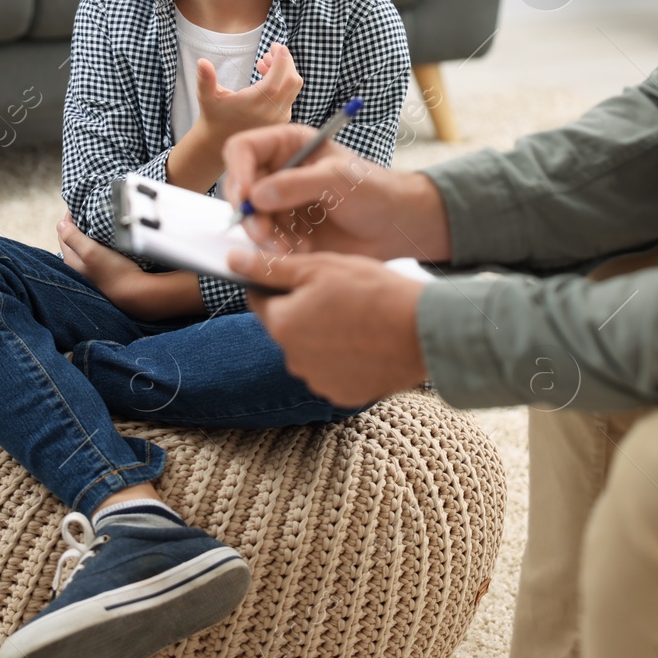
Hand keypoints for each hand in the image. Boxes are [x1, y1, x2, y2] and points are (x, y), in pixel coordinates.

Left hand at [57, 212, 143, 306]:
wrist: (134, 291)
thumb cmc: (113, 271)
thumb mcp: (90, 251)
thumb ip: (73, 237)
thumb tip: (60, 223)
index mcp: (70, 259)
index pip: (63, 232)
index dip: (69, 217)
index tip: (79, 204)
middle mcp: (77, 264)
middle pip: (72, 237)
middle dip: (77, 223)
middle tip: (88, 209)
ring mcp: (90, 267)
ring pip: (84, 243)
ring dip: (88, 231)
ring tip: (97, 219)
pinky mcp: (102, 269)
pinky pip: (95, 249)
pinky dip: (98, 240)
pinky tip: (106, 236)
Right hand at [194, 42, 302, 141]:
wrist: (221, 141)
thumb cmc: (214, 115)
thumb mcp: (206, 96)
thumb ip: (205, 79)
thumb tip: (202, 62)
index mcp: (252, 104)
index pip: (276, 80)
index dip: (281, 61)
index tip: (276, 46)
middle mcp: (270, 113)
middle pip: (291, 81)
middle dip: (285, 61)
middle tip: (270, 51)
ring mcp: (278, 117)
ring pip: (294, 87)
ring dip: (285, 70)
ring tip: (264, 63)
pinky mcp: (282, 119)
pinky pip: (291, 95)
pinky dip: (284, 82)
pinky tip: (266, 76)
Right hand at [222, 123, 452, 260]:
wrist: (394, 226)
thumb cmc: (374, 190)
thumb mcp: (338, 180)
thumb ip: (298, 184)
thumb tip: (256, 196)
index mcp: (287, 145)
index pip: (243, 149)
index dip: (238, 171)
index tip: (247, 198)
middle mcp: (278, 170)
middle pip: (239, 187)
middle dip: (249, 214)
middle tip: (264, 235)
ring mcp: (279, 201)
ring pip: (250, 218)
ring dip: (264, 237)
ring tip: (293, 248)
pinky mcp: (285, 229)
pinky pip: (264, 240)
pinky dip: (277, 249)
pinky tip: (303, 250)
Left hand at [226, 248, 428, 406]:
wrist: (424, 330)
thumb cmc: (373, 292)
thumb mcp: (320, 268)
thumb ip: (272, 268)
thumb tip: (233, 262)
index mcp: (283, 325)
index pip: (260, 302)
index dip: (275, 285)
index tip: (296, 277)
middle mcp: (294, 359)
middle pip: (287, 328)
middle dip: (303, 311)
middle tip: (337, 294)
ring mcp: (318, 380)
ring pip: (310, 350)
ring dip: (323, 335)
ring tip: (356, 318)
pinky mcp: (342, 394)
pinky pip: (332, 371)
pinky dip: (342, 357)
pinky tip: (365, 341)